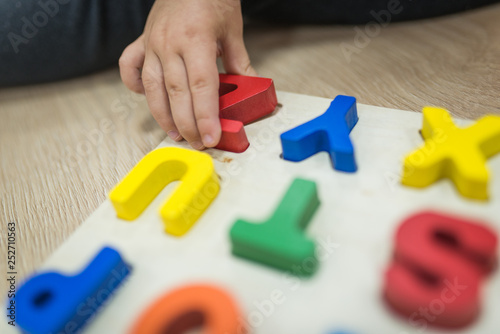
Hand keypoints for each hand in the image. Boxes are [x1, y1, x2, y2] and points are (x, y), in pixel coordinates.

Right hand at [119, 0, 255, 149]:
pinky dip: (135, 84)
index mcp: (196, 39)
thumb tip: (250, 89)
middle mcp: (170, 43)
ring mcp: (152, 43)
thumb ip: (239, 62)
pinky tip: (147, 98)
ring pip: (153, 87)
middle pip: (177, 93)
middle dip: (187, 123)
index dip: (206, 116)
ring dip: (163, 114)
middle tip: (198, 143)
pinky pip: (130, 66)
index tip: (212, 137)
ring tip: (175, 134)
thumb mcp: (233, 29)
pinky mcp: (142, 41)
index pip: (202, 87)